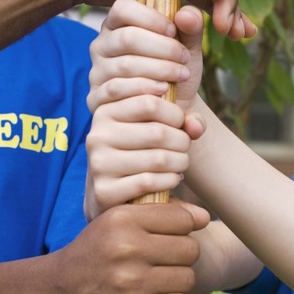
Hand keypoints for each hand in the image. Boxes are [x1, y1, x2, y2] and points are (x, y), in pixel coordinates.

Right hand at [52, 201, 208, 293]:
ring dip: (177, 281)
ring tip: (157, 280)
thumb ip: (156, 214)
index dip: (183, 228)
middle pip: (190, 249)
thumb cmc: (93, 254)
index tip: (170, 236)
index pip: (182, 219)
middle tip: (163, 261)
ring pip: (187, 278)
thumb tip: (205, 216)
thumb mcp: (113, 222)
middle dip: (182, 256)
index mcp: (122, 220)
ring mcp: (131, 284)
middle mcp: (127, 249)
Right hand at [86, 94, 193, 217]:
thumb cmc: (137, 151)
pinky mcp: (104, 190)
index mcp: (105, 110)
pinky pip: (149, 182)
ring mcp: (99, 164)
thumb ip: (180, 119)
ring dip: (180, 162)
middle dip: (182, 140)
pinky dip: (169, 180)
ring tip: (181, 162)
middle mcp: (97, 135)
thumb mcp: (151, 126)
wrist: (111, 191)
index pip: (149, 102)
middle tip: (185, 146)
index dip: (174, 112)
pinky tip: (173, 178)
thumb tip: (196, 126)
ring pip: (158, 159)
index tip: (182, 121)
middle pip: (158, 132)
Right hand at [88, 0, 205, 114]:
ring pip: (125, 65)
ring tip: (181, 74)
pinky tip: (165, 90)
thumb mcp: (187, 47)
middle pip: (127, 38)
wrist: (170, 110)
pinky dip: (145, 89)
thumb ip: (191, 27)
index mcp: (116, 25)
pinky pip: (117, 90)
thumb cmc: (174, 71)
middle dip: (162, 48)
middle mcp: (101, 46)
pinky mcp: (95, 98)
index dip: (150, 17)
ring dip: (159, 69)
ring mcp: (96, 73)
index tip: (173, 31)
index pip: (122, 8)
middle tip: (184, 58)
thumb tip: (185, 15)